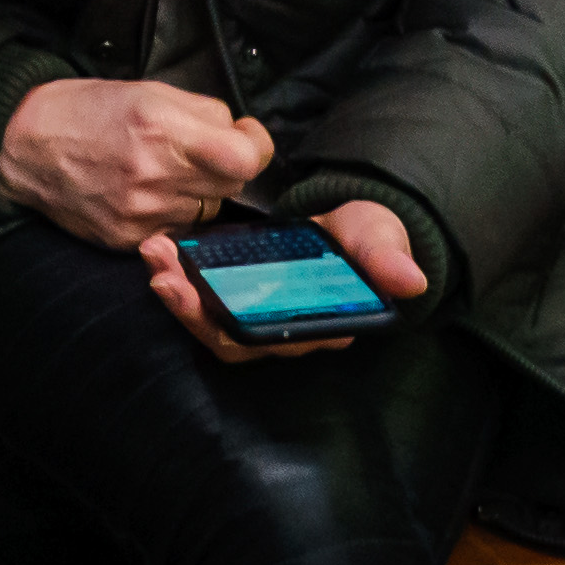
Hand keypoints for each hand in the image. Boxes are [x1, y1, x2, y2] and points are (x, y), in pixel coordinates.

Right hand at [0, 76, 271, 245]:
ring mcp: (140, 213)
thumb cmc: (87, 110)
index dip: (256, 146)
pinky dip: (172, 213)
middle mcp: (153, 175)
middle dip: (223, 166)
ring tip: (162, 170)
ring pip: (206, 211)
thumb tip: (238, 134)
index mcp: (161, 129)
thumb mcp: (147, 90)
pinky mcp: (128, 239)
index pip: (244, 159)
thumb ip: (201, 112)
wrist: (24, 146)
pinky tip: (145, 192)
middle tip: (193, 150)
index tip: (247, 136)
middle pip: (230, 186)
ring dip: (198, 192)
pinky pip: (177, 231)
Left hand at [142, 200, 426, 361]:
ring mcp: (256, 311)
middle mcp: (283, 330)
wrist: (353, 222)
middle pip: (231, 337)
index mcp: (320, 328)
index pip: (277, 342)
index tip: (205, 302)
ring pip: (210, 318)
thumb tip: (411, 281)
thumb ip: (386, 259)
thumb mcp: (380, 241)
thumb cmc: (369, 239)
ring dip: (177, 291)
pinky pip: (201, 290)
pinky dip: (177, 272)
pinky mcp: (235, 288)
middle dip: (192, 311)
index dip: (238, 329)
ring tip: (153, 256)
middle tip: (163, 277)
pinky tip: (157, 246)